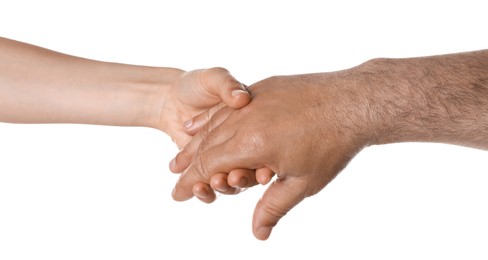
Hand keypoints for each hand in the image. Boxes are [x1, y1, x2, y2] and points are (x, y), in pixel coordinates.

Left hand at [158, 67, 273, 199]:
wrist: (173, 96)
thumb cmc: (198, 84)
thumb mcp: (215, 78)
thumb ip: (227, 85)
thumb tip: (241, 98)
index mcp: (253, 126)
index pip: (264, 147)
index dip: (265, 161)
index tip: (264, 172)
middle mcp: (244, 147)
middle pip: (250, 169)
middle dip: (244, 177)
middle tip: (235, 178)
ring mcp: (226, 162)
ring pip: (230, 181)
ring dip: (225, 186)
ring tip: (215, 182)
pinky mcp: (207, 172)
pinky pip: (209, 186)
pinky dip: (206, 190)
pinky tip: (198, 188)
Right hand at [170, 70, 375, 239]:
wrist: (354, 101)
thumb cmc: (332, 145)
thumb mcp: (303, 182)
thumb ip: (273, 207)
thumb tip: (258, 234)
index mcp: (251, 145)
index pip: (209, 167)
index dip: (191, 182)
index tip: (176, 194)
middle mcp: (244, 120)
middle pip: (206, 144)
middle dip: (187, 162)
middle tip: (173, 173)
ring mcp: (252, 101)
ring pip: (214, 123)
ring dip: (195, 140)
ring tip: (180, 152)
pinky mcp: (261, 88)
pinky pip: (227, 106)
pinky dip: (210, 118)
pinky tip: (200, 123)